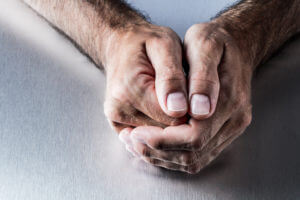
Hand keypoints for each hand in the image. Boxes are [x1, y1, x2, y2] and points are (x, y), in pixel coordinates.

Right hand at [102, 24, 189, 131]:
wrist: (120, 46)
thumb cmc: (146, 42)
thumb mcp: (165, 45)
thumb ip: (172, 77)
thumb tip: (178, 109)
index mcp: (129, 89)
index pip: (175, 119)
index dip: (194, 111)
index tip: (199, 96)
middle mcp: (118, 110)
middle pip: (167, 132)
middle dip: (184, 118)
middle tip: (189, 96)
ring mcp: (117, 120)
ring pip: (159, 137)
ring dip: (173, 122)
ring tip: (176, 100)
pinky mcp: (118, 125)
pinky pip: (149, 137)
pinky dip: (161, 126)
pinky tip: (164, 108)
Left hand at [119, 22, 252, 173]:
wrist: (235, 46)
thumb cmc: (214, 42)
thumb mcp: (205, 45)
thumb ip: (203, 77)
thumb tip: (198, 112)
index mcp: (230, 101)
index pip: (194, 136)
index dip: (162, 140)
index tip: (136, 132)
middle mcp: (234, 121)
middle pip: (192, 154)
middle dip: (157, 150)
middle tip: (130, 139)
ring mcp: (230, 130)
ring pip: (193, 160)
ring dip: (161, 156)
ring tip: (136, 143)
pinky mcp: (223, 133)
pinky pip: (196, 156)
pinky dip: (171, 155)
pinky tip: (152, 143)